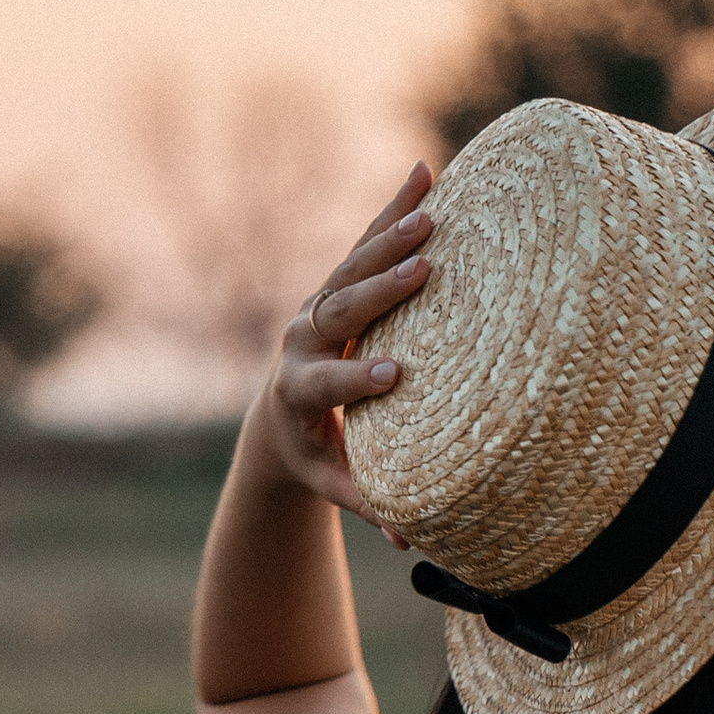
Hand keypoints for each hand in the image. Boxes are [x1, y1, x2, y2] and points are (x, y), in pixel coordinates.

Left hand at [250, 163, 435, 524]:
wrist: (279, 416)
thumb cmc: (315, 457)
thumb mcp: (333, 484)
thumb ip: (369, 505)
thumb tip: (413, 539)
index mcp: (297, 393)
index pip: (325, 383)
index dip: (355, 378)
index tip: (393, 374)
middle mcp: (301, 339)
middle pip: (338, 309)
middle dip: (379, 290)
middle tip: (421, 269)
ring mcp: (317, 306)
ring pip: (352, 266)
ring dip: (391, 237)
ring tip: (433, 211)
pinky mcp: (337, 285)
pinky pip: (365, 243)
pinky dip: (394, 210)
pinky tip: (426, 174)